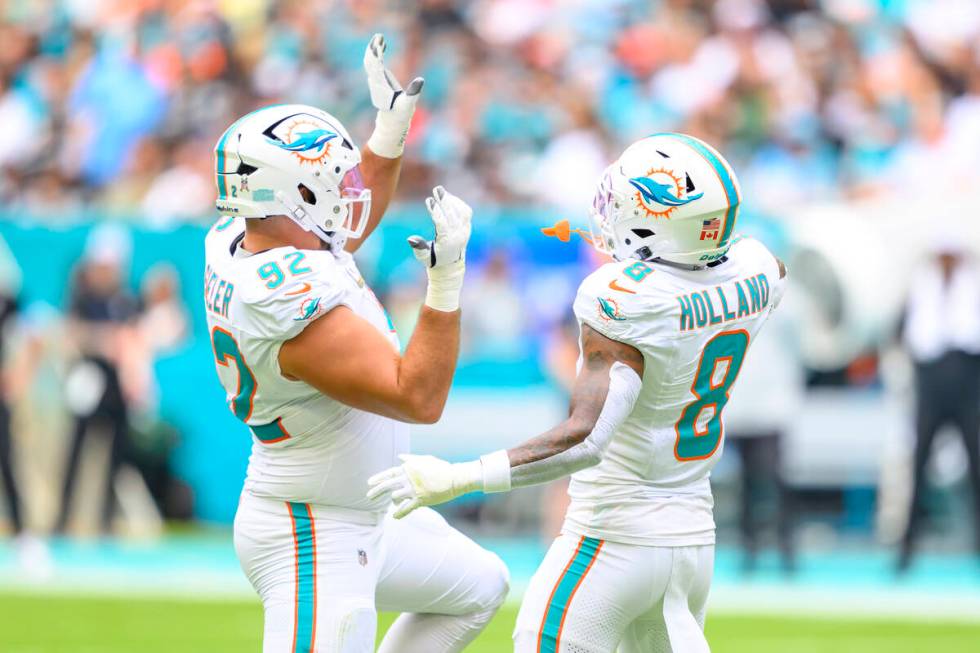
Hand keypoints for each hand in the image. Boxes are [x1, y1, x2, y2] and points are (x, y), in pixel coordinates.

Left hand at [364, 33, 423, 157]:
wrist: (392, 123)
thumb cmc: (401, 114)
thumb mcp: (409, 105)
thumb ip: (414, 92)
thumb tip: (420, 81)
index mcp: (381, 86)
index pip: (376, 66)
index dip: (377, 54)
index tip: (379, 43)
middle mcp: (376, 82)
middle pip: (370, 62)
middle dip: (373, 48)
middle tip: (379, 36)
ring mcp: (376, 82)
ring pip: (370, 62)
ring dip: (374, 49)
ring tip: (380, 37)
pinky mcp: (379, 82)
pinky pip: (375, 65)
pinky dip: (377, 55)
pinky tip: (382, 46)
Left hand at [367, 454, 481, 518]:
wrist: (454, 478)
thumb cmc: (440, 467)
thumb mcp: (425, 459)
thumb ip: (411, 459)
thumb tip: (400, 456)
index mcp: (409, 468)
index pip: (389, 473)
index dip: (378, 478)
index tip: (369, 482)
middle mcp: (408, 478)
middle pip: (388, 485)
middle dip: (376, 491)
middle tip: (369, 496)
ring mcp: (414, 489)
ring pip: (395, 497)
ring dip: (393, 501)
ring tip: (393, 503)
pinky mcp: (420, 500)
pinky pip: (406, 508)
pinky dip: (399, 513)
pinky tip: (394, 517)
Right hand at [408, 186, 471, 268]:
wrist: (450, 265)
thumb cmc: (434, 259)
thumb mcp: (423, 257)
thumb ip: (418, 248)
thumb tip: (410, 239)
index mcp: (447, 242)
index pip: (442, 223)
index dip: (436, 211)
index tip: (429, 200)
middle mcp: (458, 235)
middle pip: (452, 215)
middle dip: (444, 201)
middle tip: (436, 189)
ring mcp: (464, 230)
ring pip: (461, 212)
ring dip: (451, 200)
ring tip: (440, 191)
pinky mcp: (467, 227)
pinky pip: (466, 212)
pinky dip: (458, 203)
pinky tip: (448, 197)